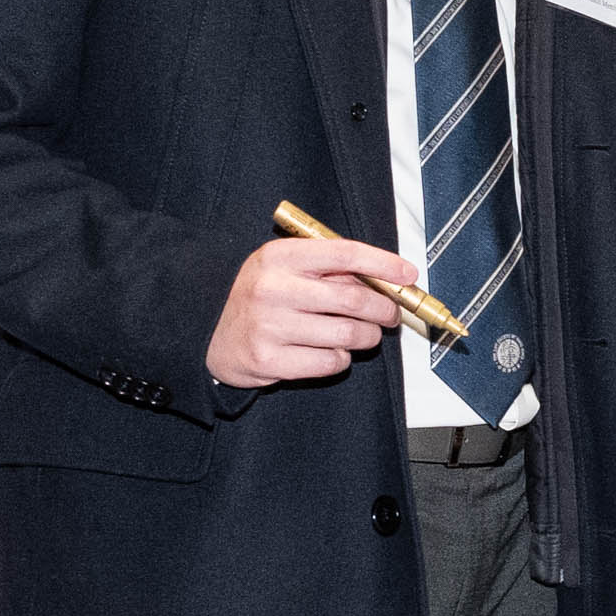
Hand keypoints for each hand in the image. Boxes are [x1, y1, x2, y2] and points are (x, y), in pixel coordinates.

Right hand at [210, 224, 421, 388]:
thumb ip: (328, 269)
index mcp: (280, 257)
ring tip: (364, 335)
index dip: (383, 264)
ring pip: (348, 334)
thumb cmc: (258, 297)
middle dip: (384, 309)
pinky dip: (341, 359)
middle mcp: (273, 289)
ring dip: (367, 337)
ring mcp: (270, 326)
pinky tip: (331, 352)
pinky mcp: (270, 360)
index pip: (344, 253)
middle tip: (390, 314)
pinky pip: (330, 362)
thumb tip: (384, 278)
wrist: (207, 332)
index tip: (408, 274)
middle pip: (353, 299)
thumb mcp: (284, 268)